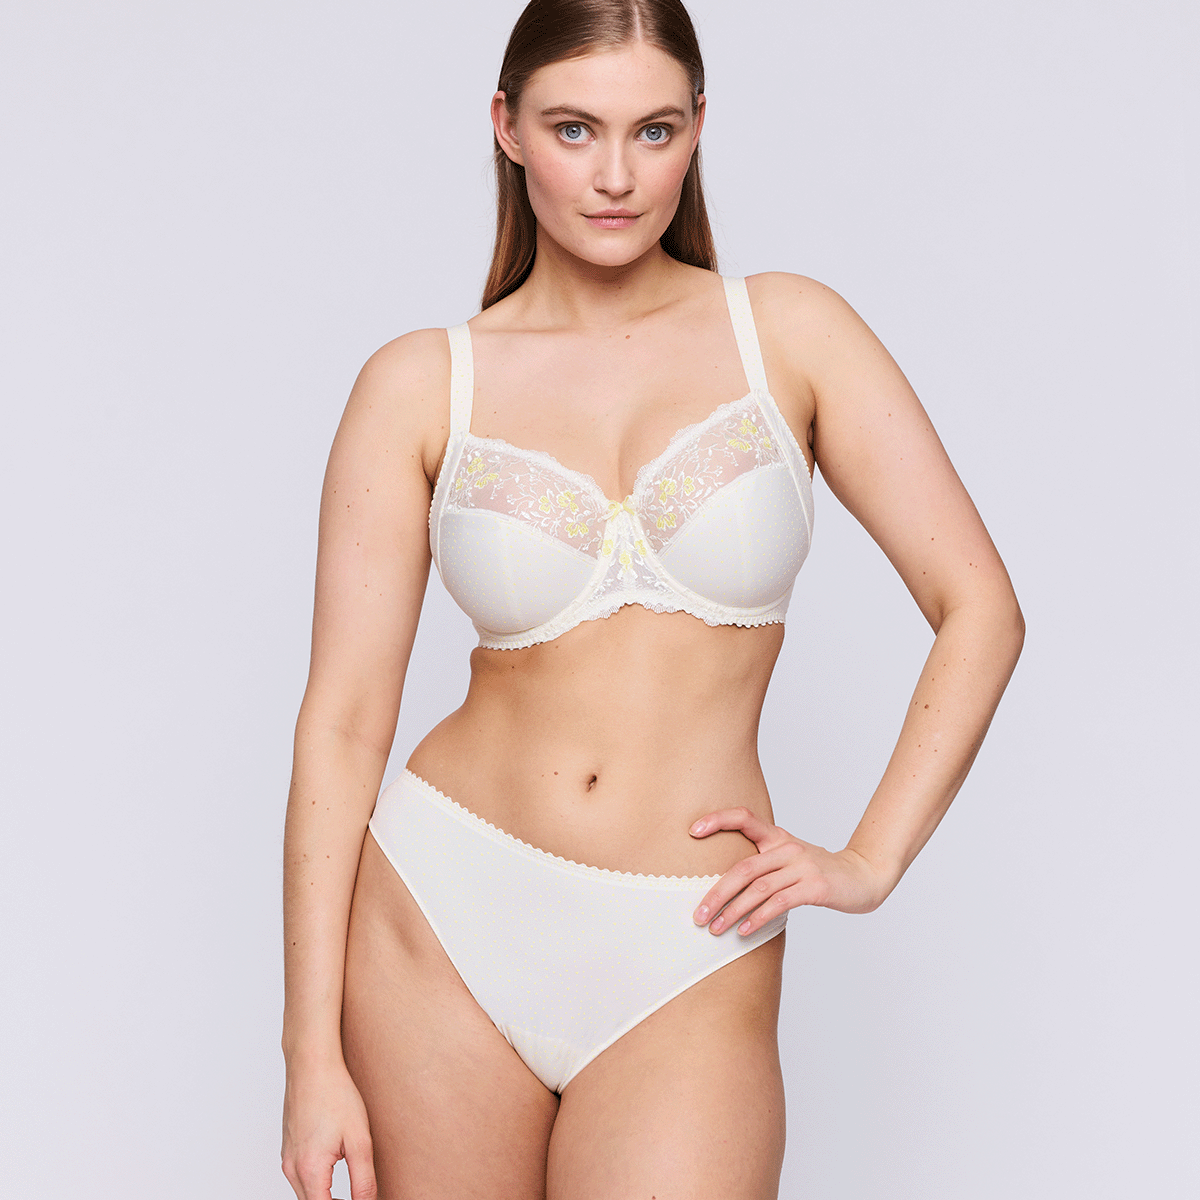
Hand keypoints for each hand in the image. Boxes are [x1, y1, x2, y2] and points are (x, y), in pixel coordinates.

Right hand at [282, 1059, 376, 1199]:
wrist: (312, 1064)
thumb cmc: (335, 1094)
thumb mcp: (359, 1139)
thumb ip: (363, 1180)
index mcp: (309, 1170)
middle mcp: (292, 1168)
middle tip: (358, 1196)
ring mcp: (287, 1158)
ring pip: (304, 1192)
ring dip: (324, 1195)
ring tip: (347, 1190)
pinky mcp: (288, 1148)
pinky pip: (300, 1176)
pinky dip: (315, 1181)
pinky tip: (333, 1168)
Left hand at [689, 807, 893, 933]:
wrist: (861, 877)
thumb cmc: (816, 872)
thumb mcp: (788, 860)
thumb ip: (761, 866)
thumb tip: (721, 890)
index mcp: (776, 837)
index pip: (744, 818)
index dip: (717, 820)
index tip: (692, 831)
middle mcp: (787, 847)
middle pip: (743, 868)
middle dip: (716, 893)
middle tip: (698, 915)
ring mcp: (802, 866)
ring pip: (758, 888)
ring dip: (733, 911)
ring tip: (715, 929)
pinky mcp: (815, 886)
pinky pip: (780, 903)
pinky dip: (759, 918)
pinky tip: (744, 931)